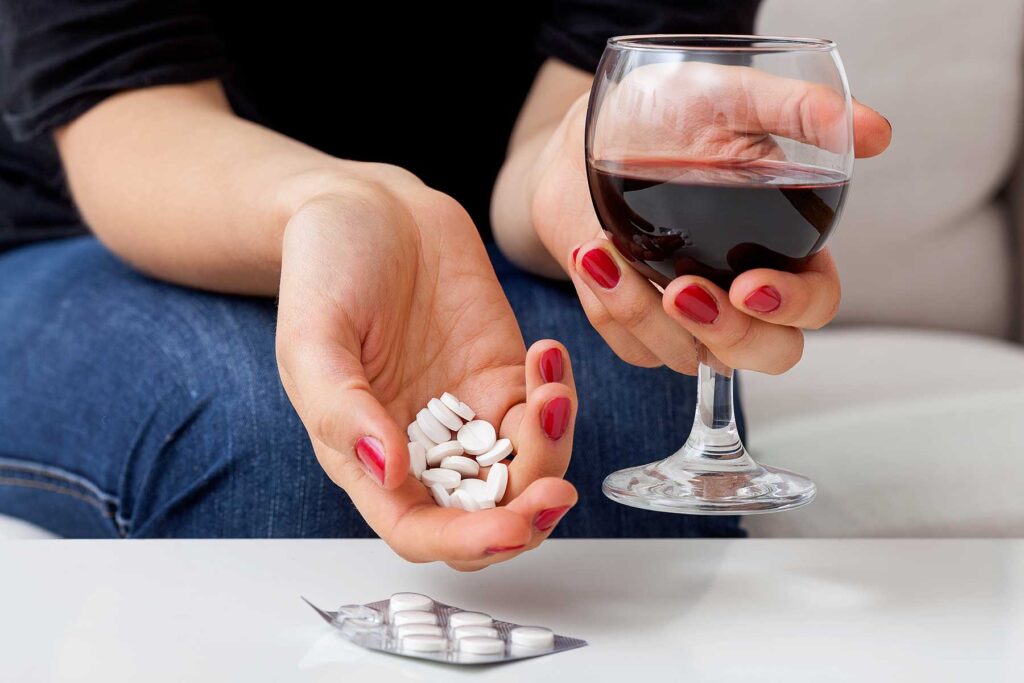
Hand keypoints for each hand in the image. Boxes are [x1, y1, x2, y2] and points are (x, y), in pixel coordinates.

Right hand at [275, 168, 576, 569]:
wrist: (369, 208)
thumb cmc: (325, 270)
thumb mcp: (313, 337)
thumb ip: (341, 409)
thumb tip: (389, 471)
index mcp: (367, 458)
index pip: (419, 530)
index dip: (466, 542)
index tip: (512, 529)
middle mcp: (423, 449)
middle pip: (487, 516)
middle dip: (528, 514)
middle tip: (558, 487)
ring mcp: (470, 413)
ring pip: (528, 469)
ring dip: (551, 449)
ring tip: (549, 390)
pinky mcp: (504, 375)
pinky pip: (545, 410)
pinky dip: (559, 397)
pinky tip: (549, 355)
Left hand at [529, 62, 891, 373]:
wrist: (588, 130)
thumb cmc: (669, 114)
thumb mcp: (733, 99)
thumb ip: (800, 111)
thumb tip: (877, 133)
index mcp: (785, 247)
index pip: (815, 304)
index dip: (793, 306)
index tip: (751, 285)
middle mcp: (740, 290)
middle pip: (766, 354)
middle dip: (728, 335)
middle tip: (682, 293)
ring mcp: (687, 314)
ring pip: (686, 357)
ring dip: (643, 314)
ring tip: (604, 251)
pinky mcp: (635, 321)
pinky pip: (628, 344)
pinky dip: (608, 306)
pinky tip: (590, 256)